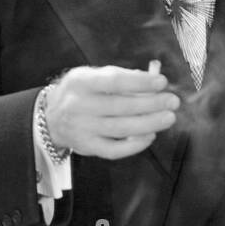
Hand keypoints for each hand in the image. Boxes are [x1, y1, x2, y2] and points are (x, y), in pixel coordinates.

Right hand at [45, 65, 179, 159]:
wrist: (51, 117)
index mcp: (82, 82)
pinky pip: (114, 150)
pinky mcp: (87, 147)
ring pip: (120, 129)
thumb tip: (153, 80)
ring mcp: (82, 129)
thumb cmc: (82, 92)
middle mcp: (78, 105)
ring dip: (149, 124)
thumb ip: (122, 76)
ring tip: (168, 118)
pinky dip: (135, 145)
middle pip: (120, 107)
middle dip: (151, 104)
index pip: (114, 81)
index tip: (162, 82)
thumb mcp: (93, 75)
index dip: (140, 82)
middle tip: (173, 102)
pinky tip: (150, 135)